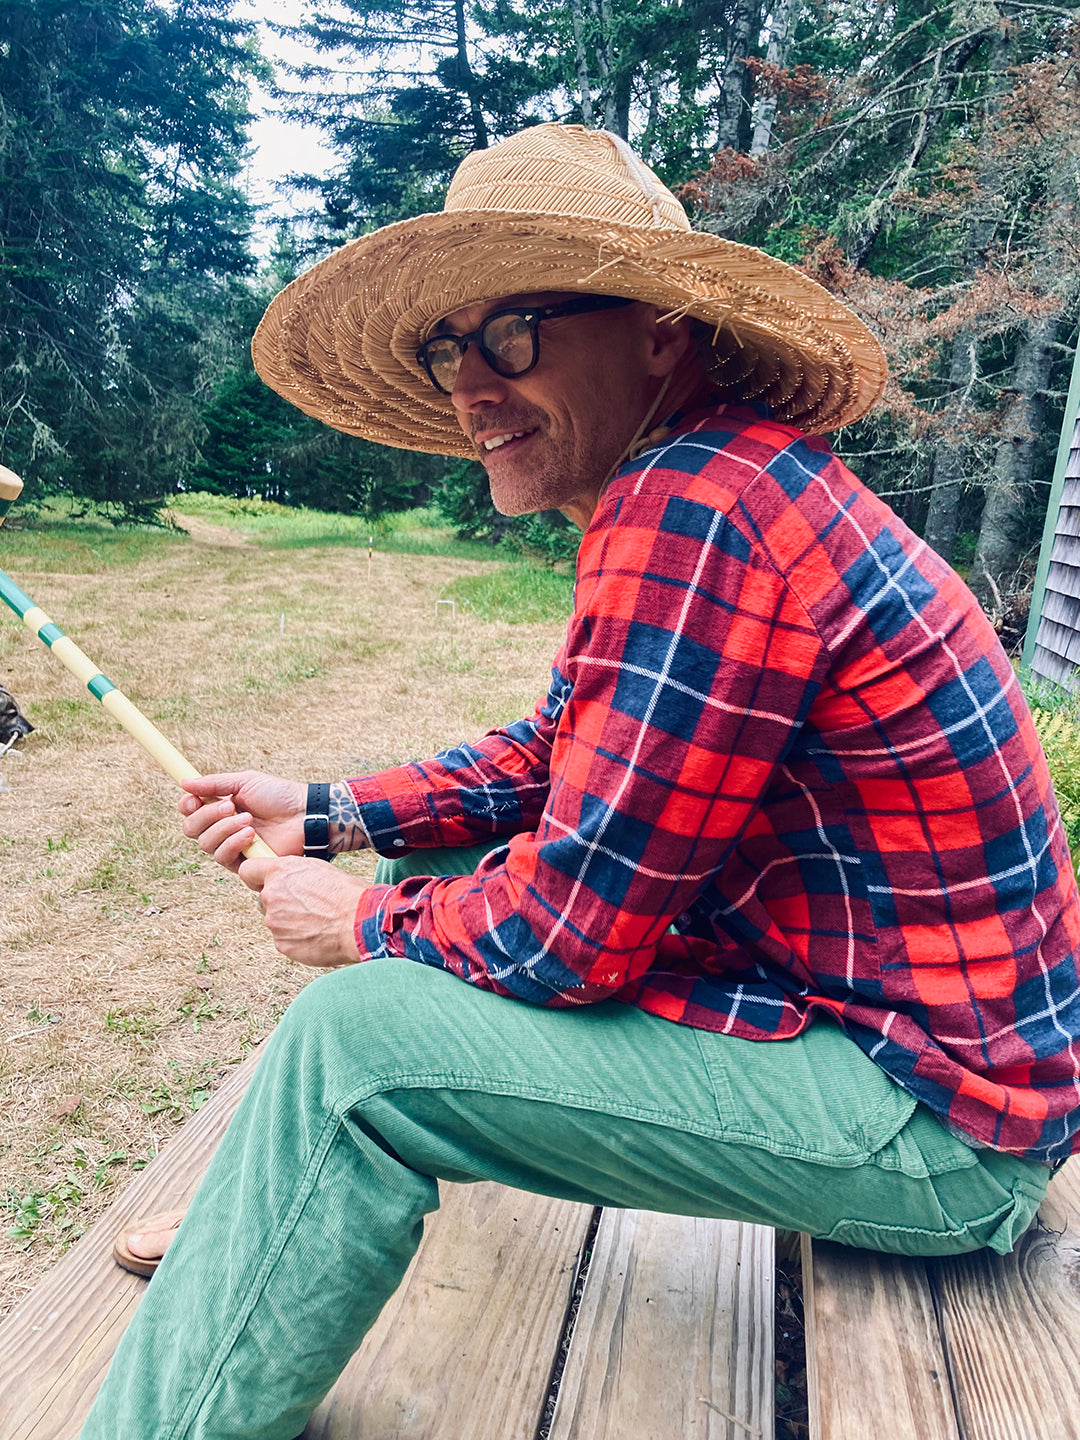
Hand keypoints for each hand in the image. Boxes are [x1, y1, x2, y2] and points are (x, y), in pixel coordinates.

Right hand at [180, 771, 305, 871]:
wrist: (304, 814)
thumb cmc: (279, 796)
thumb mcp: (246, 782)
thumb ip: (214, 784)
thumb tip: (184, 783)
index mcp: (221, 808)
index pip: (190, 812)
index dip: (187, 806)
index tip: (195, 799)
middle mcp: (222, 828)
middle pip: (192, 829)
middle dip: (207, 816)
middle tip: (230, 807)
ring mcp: (232, 846)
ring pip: (206, 844)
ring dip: (224, 829)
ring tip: (248, 820)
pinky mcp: (243, 863)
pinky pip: (222, 858)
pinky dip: (232, 844)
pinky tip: (250, 835)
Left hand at [238, 856, 364, 967]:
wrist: (359, 922)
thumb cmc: (346, 892)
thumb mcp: (319, 870)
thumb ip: (294, 874)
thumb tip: (288, 882)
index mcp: (280, 872)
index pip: (247, 870)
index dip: (256, 877)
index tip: (264, 882)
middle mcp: (271, 895)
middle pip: (265, 899)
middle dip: (281, 902)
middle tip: (308, 905)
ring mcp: (274, 922)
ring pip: (276, 921)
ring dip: (291, 922)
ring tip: (319, 921)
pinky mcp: (281, 944)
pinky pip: (285, 940)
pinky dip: (298, 939)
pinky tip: (319, 934)